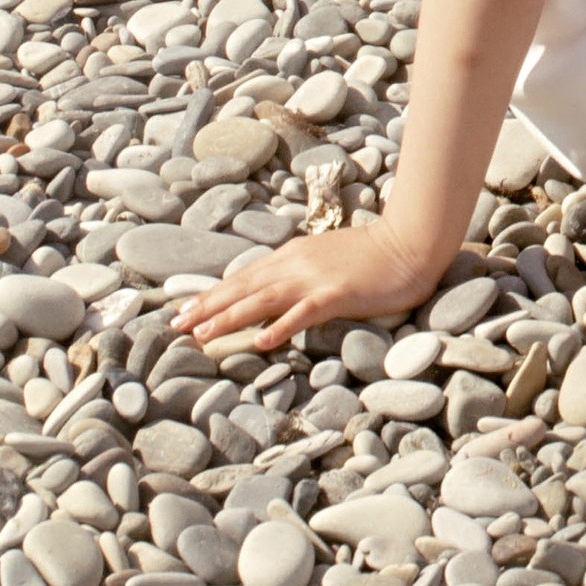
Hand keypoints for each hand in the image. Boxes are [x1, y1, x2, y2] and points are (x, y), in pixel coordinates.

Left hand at [172, 217, 436, 355]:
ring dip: (229, 318)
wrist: (409, 243)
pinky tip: (260, 343)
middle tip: (177, 325)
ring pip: (262, 300)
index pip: (244, 277)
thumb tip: (273, 290)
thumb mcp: (326, 257)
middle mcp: (296, 264)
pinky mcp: (337, 294)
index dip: (213, 294)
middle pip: (243, 287)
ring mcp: (315, 279)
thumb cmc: (373, 254)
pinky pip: (302, 313)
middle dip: (208, 307)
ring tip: (202, 336)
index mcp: (293, 255)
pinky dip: (279, 327)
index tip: (185, 310)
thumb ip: (299, 271)